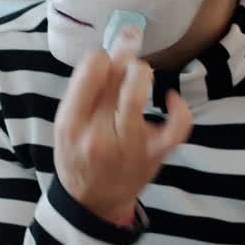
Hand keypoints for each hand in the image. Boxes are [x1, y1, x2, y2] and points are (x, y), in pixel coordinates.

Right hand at [53, 26, 192, 223]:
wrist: (94, 201)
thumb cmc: (78, 156)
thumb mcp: (66, 125)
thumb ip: (84, 92)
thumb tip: (110, 51)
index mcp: (71, 123)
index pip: (89, 71)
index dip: (101, 56)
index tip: (104, 58)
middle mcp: (97, 133)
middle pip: (115, 78)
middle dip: (124, 54)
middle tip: (129, 43)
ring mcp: (128, 144)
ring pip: (138, 94)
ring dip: (142, 72)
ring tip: (139, 70)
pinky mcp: (154, 153)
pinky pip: (176, 125)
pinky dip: (178, 108)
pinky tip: (171, 98)